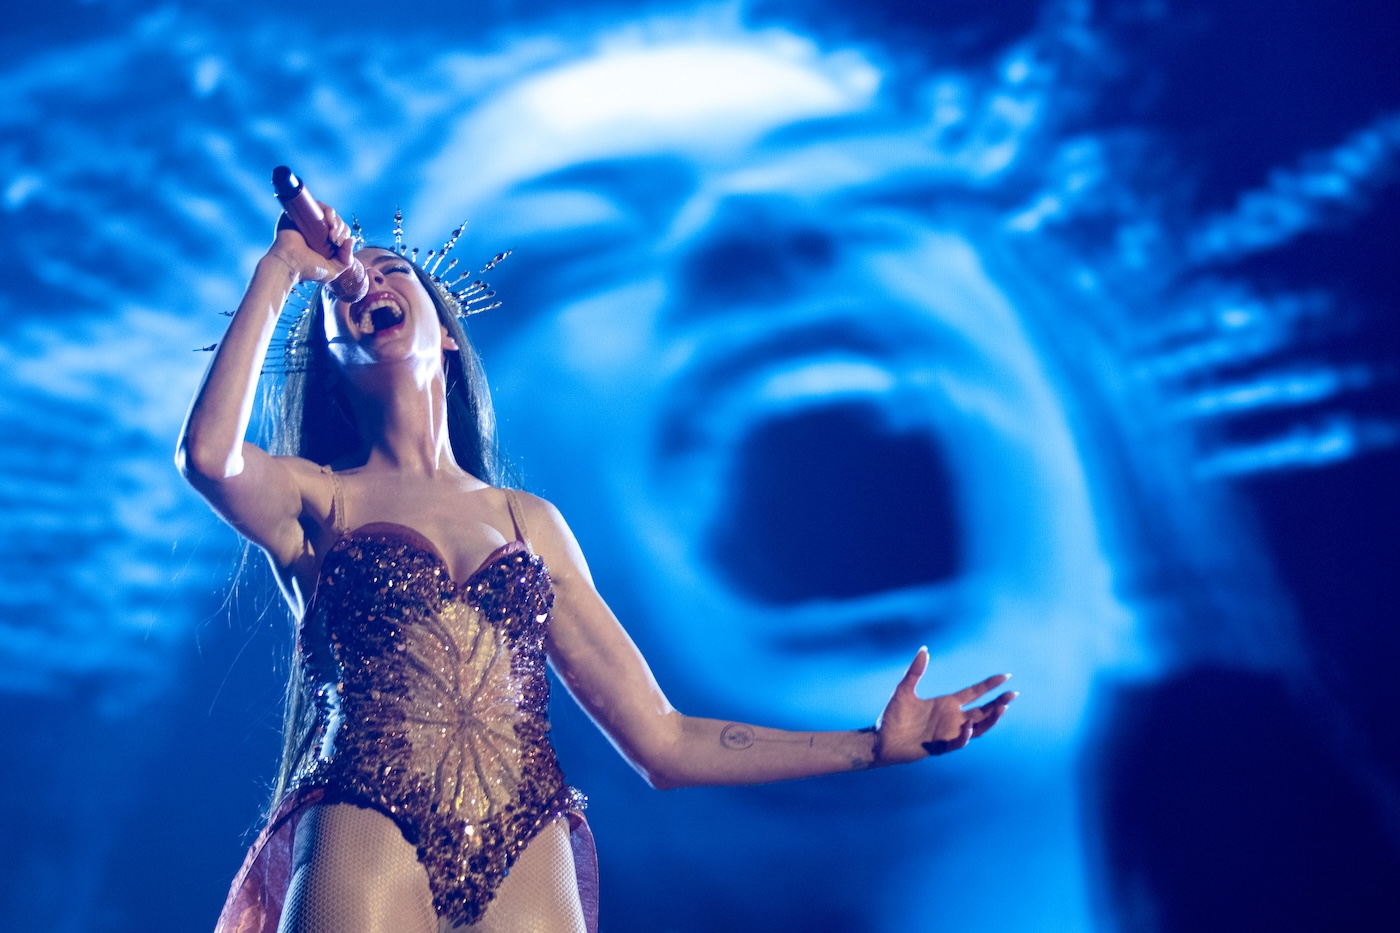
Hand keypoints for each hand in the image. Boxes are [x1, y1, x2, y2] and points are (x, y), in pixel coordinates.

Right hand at [263, 200, 354, 284]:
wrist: (289, 263)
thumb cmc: (308, 270)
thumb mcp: (333, 270)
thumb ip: (346, 260)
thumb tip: (351, 240)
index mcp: (325, 241)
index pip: (341, 231)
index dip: (344, 235)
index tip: (339, 244)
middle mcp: (317, 230)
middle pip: (337, 221)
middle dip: (341, 229)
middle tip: (335, 240)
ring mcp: (308, 221)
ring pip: (329, 212)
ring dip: (336, 220)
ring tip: (332, 233)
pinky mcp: (300, 214)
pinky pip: (317, 205)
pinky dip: (327, 211)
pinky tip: (329, 221)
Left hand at [873, 647, 1016, 763]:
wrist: (881, 740)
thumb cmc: (892, 716)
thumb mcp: (904, 690)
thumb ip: (915, 671)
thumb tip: (924, 649)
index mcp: (947, 703)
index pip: (974, 693)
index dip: (990, 685)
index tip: (1006, 676)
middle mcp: (952, 718)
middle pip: (983, 710)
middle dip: (999, 703)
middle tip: (1013, 694)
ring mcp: (949, 733)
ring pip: (978, 728)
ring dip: (991, 720)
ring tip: (1002, 708)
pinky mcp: (941, 746)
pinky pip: (958, 742)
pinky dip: (965, 736)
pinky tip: (968, 726)